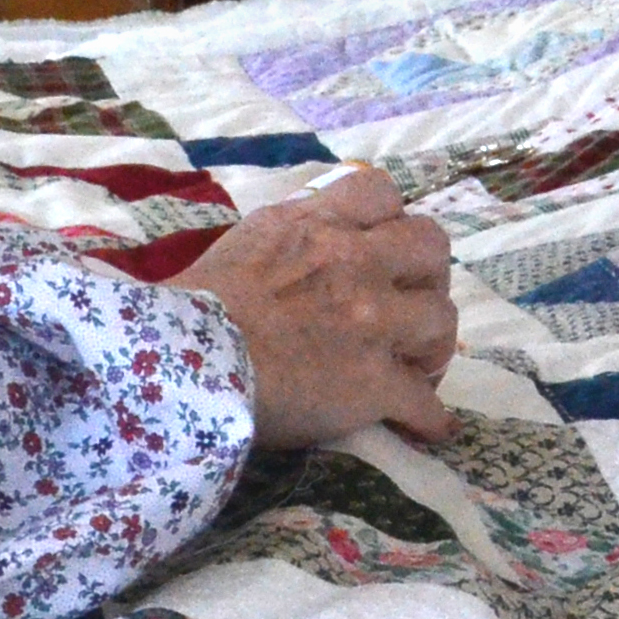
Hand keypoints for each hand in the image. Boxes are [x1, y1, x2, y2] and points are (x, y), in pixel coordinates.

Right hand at [188, 167, 458, 449]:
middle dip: (427, 274)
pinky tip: (427, 426)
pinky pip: (424, 401)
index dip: (391, 221)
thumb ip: (287, 237)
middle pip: (430, 246)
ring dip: (432, 343)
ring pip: (441, 318)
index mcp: (315, 225)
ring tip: (416, 366)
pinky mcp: (372, 383)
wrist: (178, 364)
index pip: (381, 192)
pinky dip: (428, 416)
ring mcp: (370, 322)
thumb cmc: (190, 308)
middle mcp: (352, 262)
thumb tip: (304, 247)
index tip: (384, 248)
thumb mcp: (243, 244)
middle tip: (409, 304)